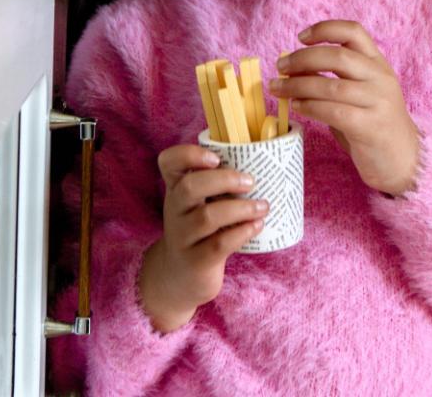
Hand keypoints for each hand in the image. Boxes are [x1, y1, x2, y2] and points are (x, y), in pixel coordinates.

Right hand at [139, 144, 268, 331]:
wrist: (179, 278)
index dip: (188, 154)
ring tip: (263, 206)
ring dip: (241, 208)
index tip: (215, 157)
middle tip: (251, 181)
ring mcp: (182, 237)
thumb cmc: (197, 230)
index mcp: (175, 188)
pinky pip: (219, 243)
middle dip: (224, 180)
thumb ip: (214, 184)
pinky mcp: (196, 261)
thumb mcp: (197, 203)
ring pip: (208, 217)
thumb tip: (259, 161)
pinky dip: (242, 232)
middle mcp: (174, 209)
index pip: (169, 162)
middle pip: (190, 187)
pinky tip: (257, 226)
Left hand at [270, 19, 421, 195]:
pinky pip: (333, 111)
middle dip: (302, 58)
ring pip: (331, 85)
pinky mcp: (371, 127)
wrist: (404, 160)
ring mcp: (378, 102)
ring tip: (279, 89)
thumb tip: (293, 67)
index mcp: (378, 63)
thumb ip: (335, 77)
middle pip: (337, 55)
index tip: (300, 37)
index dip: (324, 29)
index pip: (353, 31)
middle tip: (280, 66)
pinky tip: (297, 107)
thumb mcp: (361, 91)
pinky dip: (310, 107)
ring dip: (298, 85)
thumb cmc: (373, 123)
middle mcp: (380, 78)